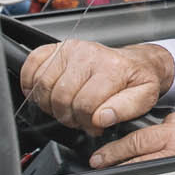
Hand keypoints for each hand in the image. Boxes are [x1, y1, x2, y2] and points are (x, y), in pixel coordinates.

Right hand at [18, 39, 174, 133]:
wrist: (135, 62)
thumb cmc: (136, 80)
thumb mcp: (145, 97)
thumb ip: (125, 109)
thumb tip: (102, 118)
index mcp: (111, 68)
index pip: (85, 104)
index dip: (86, 122)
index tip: (94, 126)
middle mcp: (88, 55)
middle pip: (61, 96)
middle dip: (67, 116)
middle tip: (78, 119)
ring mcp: (70, 49)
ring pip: (43, 85)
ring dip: (49, 104)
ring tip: (66, 108)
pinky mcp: (57, 48)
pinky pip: (32, 64)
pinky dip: (30, 82)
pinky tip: (43, 93)